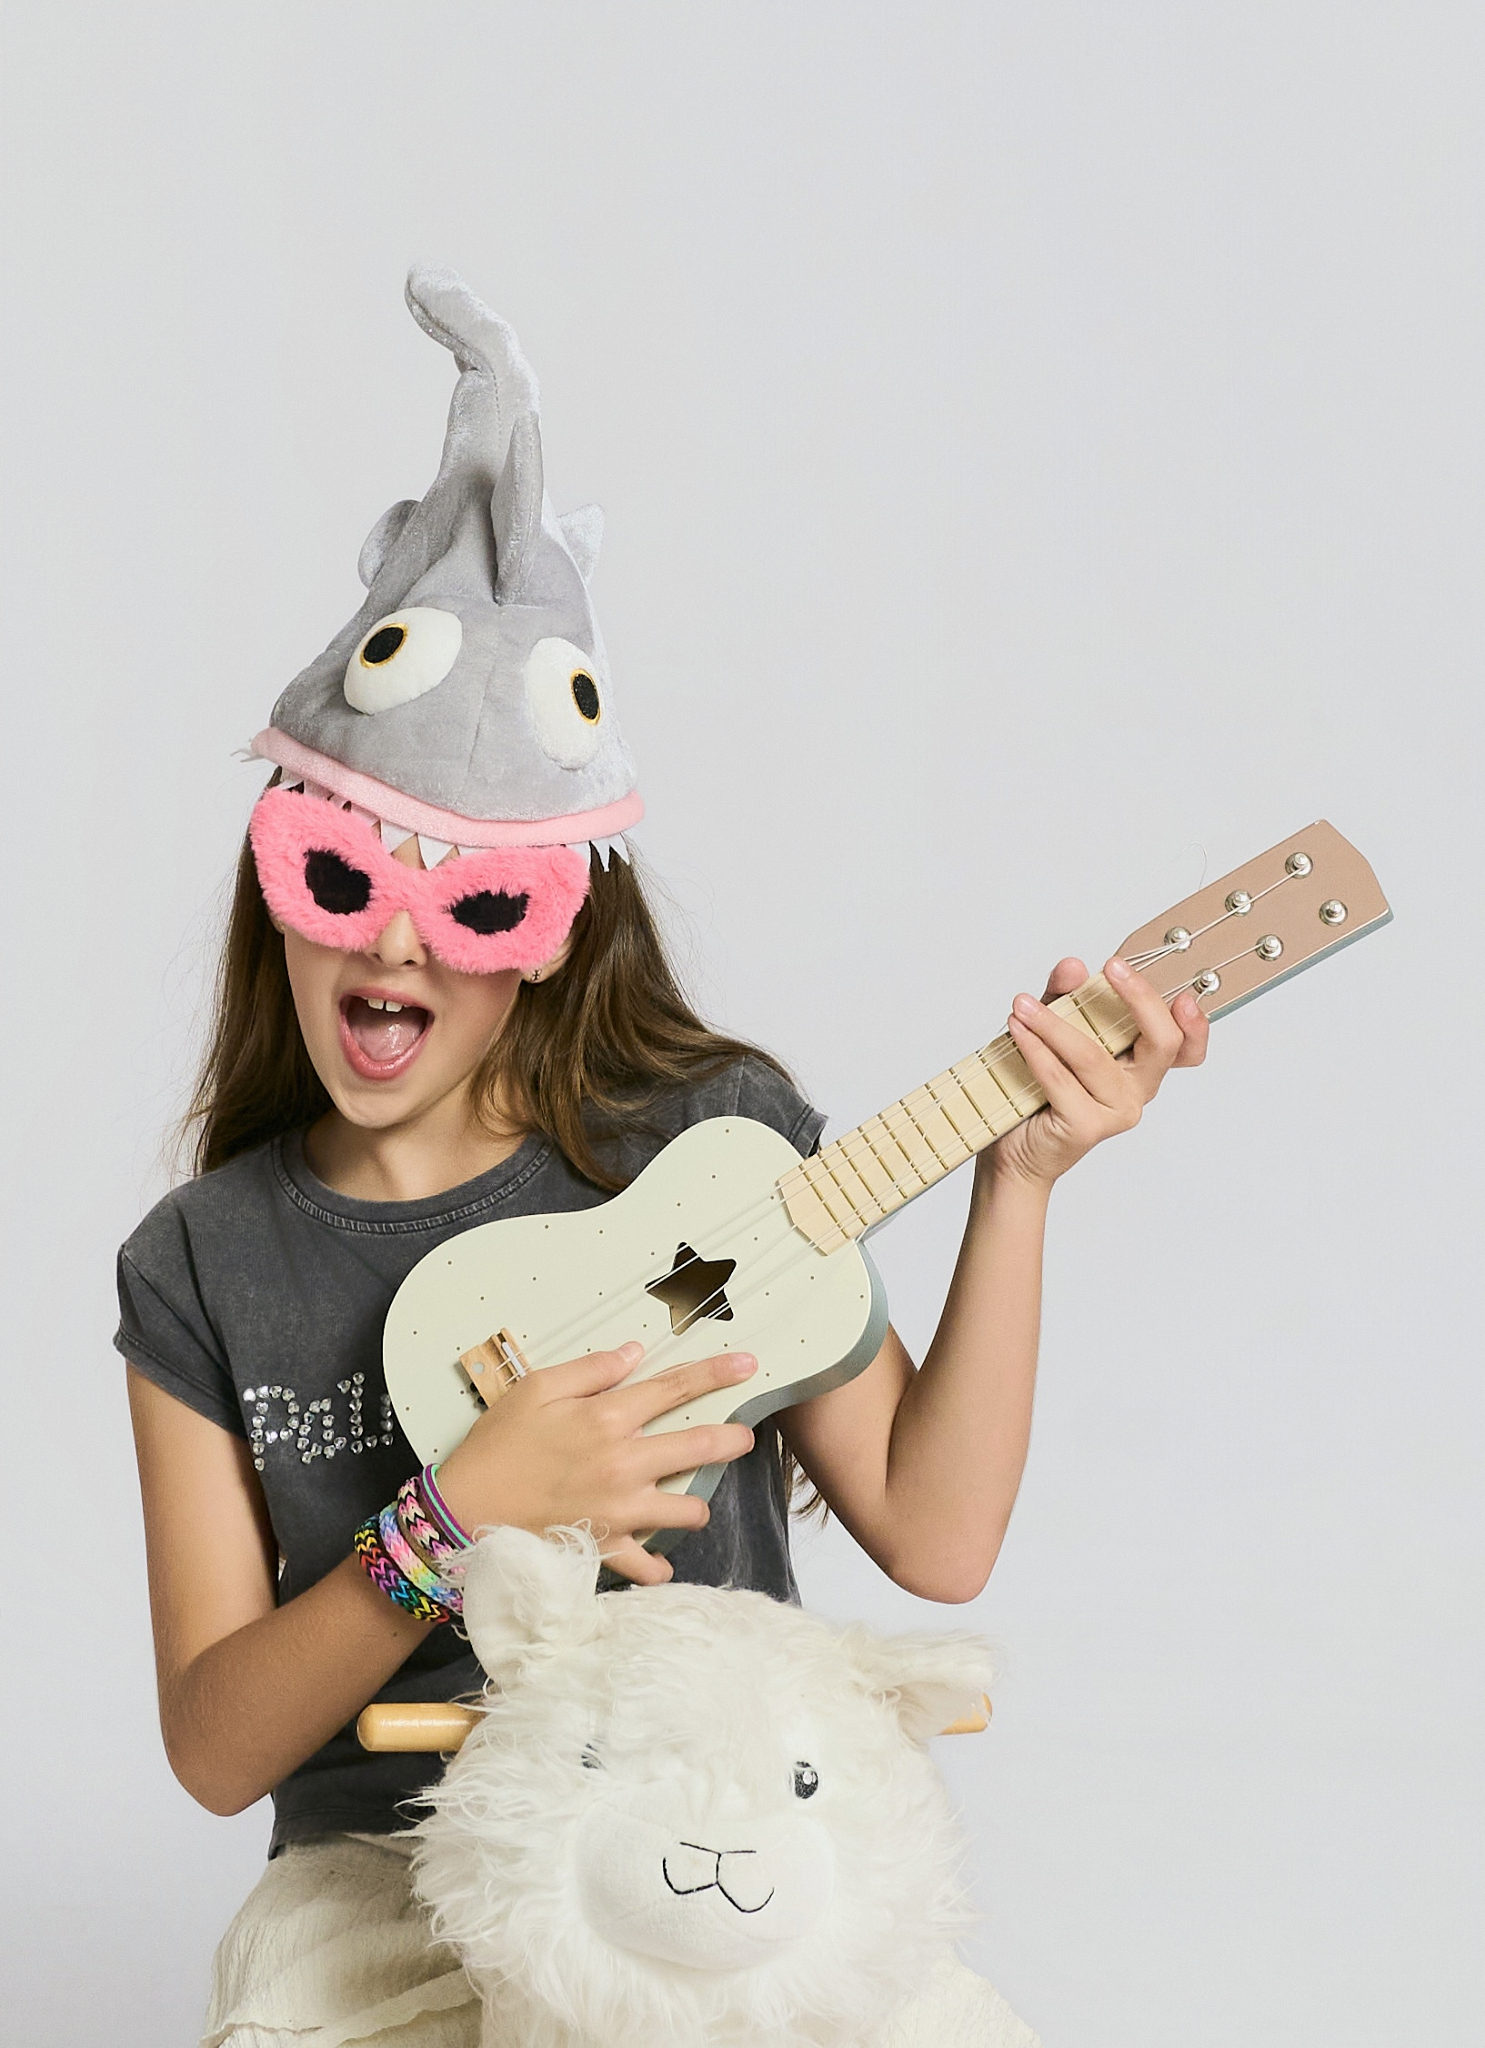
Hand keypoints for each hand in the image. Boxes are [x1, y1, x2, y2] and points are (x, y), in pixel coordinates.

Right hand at [431, 1343, 757, 1584]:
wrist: (464, 1513)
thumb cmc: (497, 1446)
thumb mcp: (535, 1389)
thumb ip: (590, 1369)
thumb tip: (633, 1352)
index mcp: (607, 1417)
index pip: (676, 1388)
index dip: (717, 1373)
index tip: (749, 1365)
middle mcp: (624, 1463)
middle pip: (700, 1445)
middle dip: (733, 1438)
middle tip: (745, 1436)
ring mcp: (620, 1510)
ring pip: (688, 1510)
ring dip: (696, 1503)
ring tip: (690, 1499)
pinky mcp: (607, 1547)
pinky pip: (649, 1567)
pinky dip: (658, 1566)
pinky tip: (659, 1560)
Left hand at [986, 955, 1208, 1190]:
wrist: (1013, 1151)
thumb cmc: (1037, 1091)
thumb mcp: (1053, 1030)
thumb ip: (1065, 998)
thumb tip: (1073, 967)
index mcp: (1140, 1065)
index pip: (1185, 1046)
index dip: (1195, 1023)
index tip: (1180, 993)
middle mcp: (1137, 1090)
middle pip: (1162, 1043)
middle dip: (1140, 999)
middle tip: (1112, 968)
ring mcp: (1116, 1111)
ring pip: (1093, 1056)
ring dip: (1053, 1024)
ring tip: (1022, 1006)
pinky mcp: (1087, 1127)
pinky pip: (1060, 1078)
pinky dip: (1035, 1050)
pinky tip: (1017, 1030)